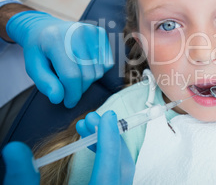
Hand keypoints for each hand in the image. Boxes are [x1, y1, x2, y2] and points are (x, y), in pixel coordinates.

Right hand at [2, 111, 131, 184]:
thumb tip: (15, 149)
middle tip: (89, 121)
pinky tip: (91, 151)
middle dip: (108, 139)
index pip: (108, 171)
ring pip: (121, 173)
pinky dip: (107, 162)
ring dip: (108, 148)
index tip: (105, 118)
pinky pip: (116, 179)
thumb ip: (20, 180)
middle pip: (121, 169)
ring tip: (86, 132)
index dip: (109, 141)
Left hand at [6, 11, 113, 107]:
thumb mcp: (34, 67)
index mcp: (55, 40)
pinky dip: (97, 70)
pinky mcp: (100, 33)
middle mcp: (76, 32)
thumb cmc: (40, 50)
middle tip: (70, 91)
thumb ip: (45, 83)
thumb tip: (58, 98)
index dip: (72, 94)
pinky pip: (107, 63)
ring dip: (88, 80)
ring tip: (75, 74)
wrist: (45, 28)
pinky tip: (85, 66)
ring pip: (99, 71)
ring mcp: (91, 31)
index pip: (71, 76)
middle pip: (88, 75)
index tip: (68, 103)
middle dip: (80, 89)